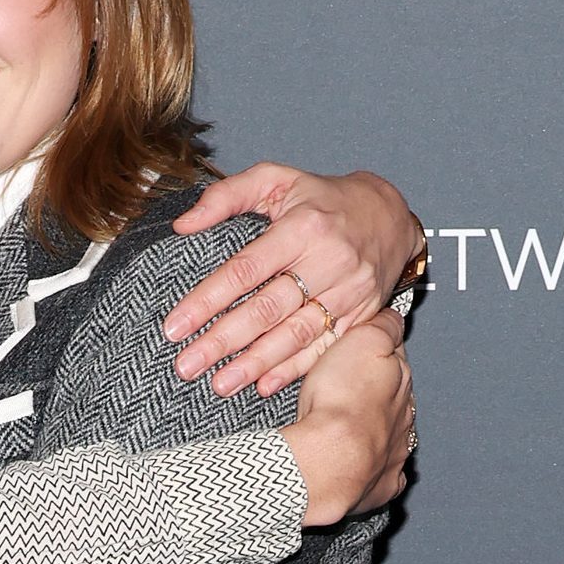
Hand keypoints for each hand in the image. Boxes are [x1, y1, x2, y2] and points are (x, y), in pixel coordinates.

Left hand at [164, 164, 420, 396]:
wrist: (389, 215)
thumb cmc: (321, 197)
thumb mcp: (276, 178)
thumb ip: (226, 196)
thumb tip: (182, 225)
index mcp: (302, 227)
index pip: (245, 270)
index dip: (207, 299)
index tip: (175, 326)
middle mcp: (329, 262)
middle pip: (267, 308)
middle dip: (222, 340)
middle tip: (185, 365)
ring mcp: (349, 293)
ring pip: (295, 334)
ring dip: (255, 363)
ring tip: (219, 383)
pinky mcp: (362, 315)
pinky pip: (325, 347)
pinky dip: (295, 369)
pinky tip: (264, 385)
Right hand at [278, 309, 413, 524]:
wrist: (329, 459)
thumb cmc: (340, 402)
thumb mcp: (362, 341)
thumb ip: (383, 326)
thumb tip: (394, 317)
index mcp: (402, 382)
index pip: (395, 356)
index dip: (378, 348)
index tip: (365, 346)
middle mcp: (405, 419)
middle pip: (394, 398)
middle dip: (378, 392)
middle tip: (348, 387)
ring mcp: (395, 454)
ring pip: (391, 435)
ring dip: (376, 429)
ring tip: (349, 426)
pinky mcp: (380, 485)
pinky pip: (381, 474)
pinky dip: (373, 468)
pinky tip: (359, 463)